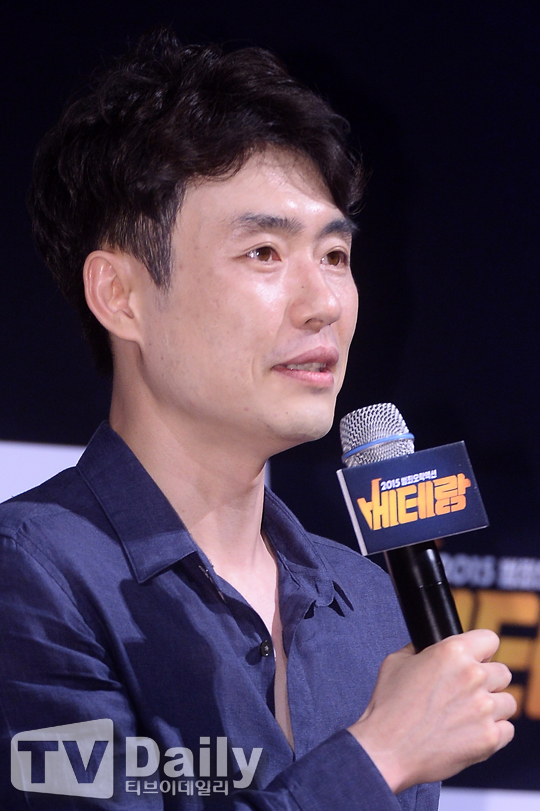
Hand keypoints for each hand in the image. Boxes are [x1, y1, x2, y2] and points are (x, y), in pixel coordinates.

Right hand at [348, 629, 515, 792]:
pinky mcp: (489, 738)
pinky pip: (507, 729)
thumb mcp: (397, 662)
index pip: (490, 640)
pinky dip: (493, 732)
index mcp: (452, 652)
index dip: (482, 650)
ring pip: (507, 702)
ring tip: (469, 715)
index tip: (477, 660)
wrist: (387, 748)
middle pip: (503, 673)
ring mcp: (484, 708)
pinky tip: (471, 732)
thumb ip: (421, 650)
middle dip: (487, 681)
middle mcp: (473, 676)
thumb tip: (430, 647)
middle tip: (467, 693)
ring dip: (492, 707)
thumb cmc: (389, 706)